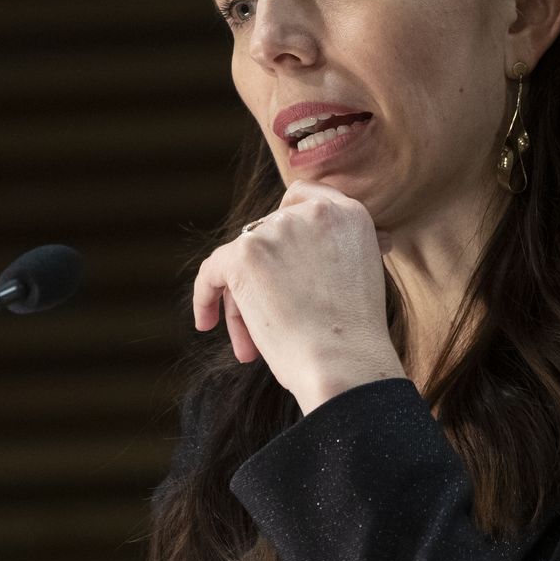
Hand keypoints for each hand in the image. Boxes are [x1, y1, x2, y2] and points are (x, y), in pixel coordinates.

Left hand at [192, 180, 405, 412]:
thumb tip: (283, 261)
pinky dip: (205, 296)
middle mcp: (315, 212)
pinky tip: (206, 322)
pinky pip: (212, 270)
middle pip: (268, 236)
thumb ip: (326, 254)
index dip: (284, 219)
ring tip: (250, 348)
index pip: (303, 196)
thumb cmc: (352, 341)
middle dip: (264, 277)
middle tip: (267, 325)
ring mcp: (279, 228)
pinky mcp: (246, 253)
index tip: (275, 251)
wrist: (345, 364)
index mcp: (351, 216)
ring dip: (243, 301)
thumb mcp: (354, 279)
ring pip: (242, 259)